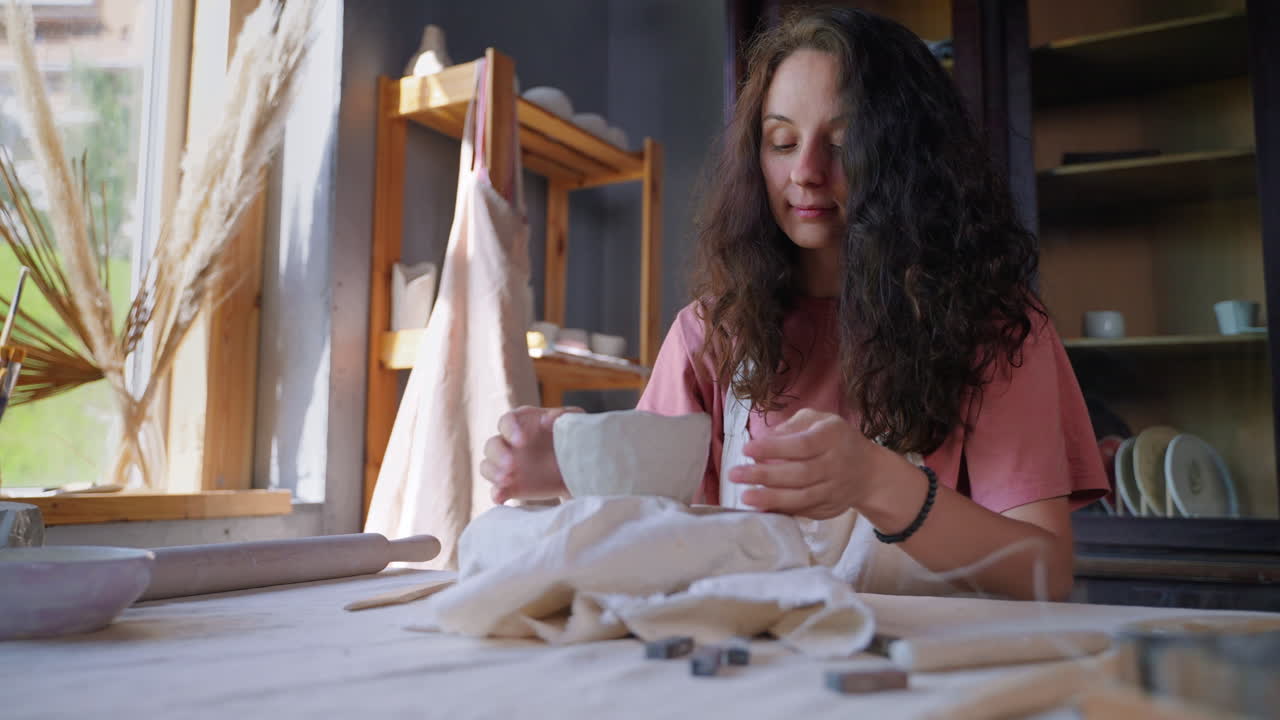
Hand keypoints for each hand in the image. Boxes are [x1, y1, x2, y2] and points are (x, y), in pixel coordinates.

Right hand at [480, 405, 582, 502]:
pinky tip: (501, 497)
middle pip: (492, 445)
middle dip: (498, 455)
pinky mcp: (510, 486)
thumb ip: (562, 415)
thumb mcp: (574, 421)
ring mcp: (507, 465)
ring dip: (493, 473)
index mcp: (523, 423)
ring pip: (487, 466)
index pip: (507, 421)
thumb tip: (548, 419)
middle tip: (511, 465)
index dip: (510, 430)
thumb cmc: (573, 438)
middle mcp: (509, 443)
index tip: (521, 441)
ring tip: (507, 480)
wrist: (580, 469)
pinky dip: (496, 493)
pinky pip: (496, 490)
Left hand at [727, 408, 890, 518]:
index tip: (747, 449)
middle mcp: (836, 464)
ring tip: (745, 497)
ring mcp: (834, 490)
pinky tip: (762, 508)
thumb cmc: (835, 439)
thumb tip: (762, 440)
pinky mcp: (830, 508)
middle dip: (765, 476)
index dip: (774, 448)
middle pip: (800, 474)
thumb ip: (791, 426)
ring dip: (772, 499)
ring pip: (803, 498)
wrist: (869, 472)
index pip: (802, 445)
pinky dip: (783, 510)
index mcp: (832, 437)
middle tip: (734, 475)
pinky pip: (805, 511)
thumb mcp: (818, 420)